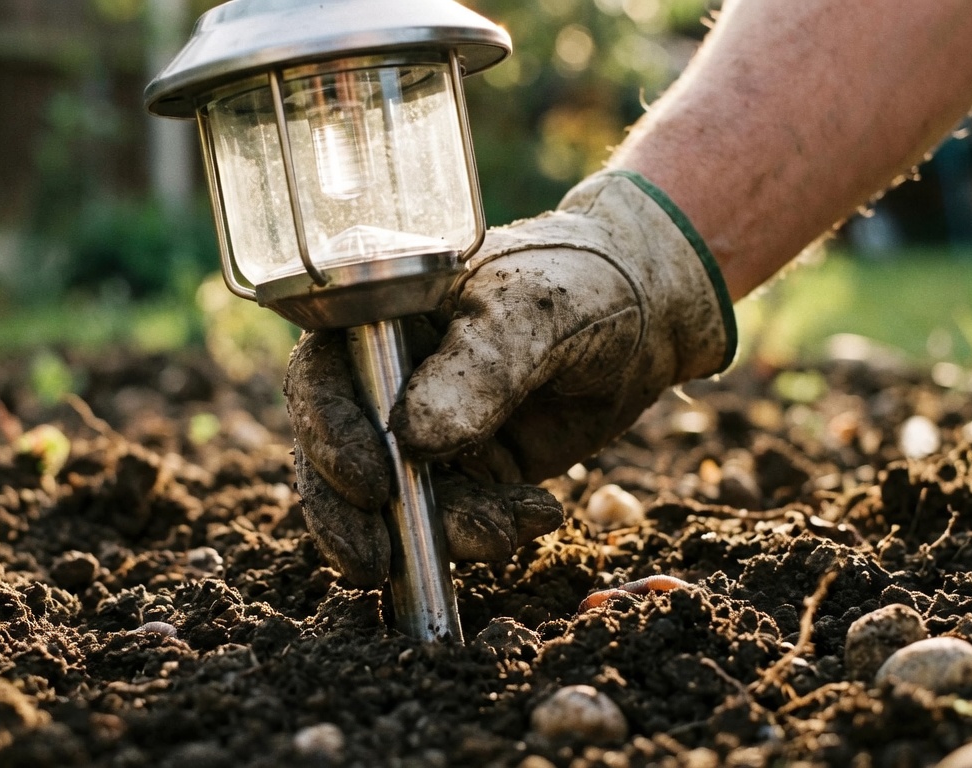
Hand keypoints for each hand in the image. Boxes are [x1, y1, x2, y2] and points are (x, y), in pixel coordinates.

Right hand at [286, 171, 735, 584]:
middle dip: (355, 516)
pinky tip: (537, 514)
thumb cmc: (581, 282)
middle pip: (335, 453)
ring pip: (392, 502)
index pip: (321, 376)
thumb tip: (413, 442)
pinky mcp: (465, 470)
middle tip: (381, 561)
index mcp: (378, 314)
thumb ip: (477, 371)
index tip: (372, 483)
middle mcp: (385, 375)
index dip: (328, 433)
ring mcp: (423, 428)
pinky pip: (452, 519)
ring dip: (439, 531)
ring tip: (506, 531)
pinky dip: (486, 532)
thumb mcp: (532, 314)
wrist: (650, 317)